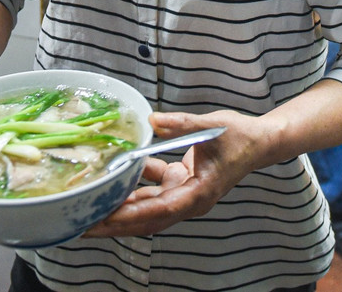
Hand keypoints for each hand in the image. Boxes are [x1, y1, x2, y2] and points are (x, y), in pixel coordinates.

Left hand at [84, 109, 271, 237]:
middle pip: (146, 217)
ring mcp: (184, 192)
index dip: (127, 216)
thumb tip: (152, 119)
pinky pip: (151, 187)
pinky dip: (133, 182)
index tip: (101, 220)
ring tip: (88, 202)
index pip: (157, 210)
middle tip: (80, 221)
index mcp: (199, 193)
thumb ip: (181, 123)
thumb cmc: (241, 136)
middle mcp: (189, 200)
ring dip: (119, 204)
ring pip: (145, 205)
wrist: (261, 141)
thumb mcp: (212, 125)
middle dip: (114, 221)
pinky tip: (113, 171)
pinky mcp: (180, 182)